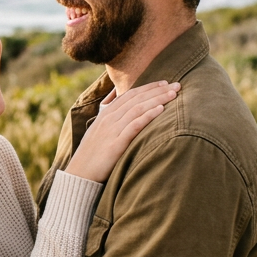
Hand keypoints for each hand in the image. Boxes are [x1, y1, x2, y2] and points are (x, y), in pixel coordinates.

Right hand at [64, 80, 178, 182]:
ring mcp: (112, 130)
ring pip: (138, 109)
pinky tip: (161, 109)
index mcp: (105, 114)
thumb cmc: (92, 154)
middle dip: (157, 90)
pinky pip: (134, 125)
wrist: (80, 173)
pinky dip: (148, 116)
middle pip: (137, 99)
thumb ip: (109, 119)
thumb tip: (118, 107)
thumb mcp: (98, 131)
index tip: (164, 83)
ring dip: (157, 99)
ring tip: (173, 94)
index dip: (148, 87)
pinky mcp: (116, 143)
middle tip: (176, 85)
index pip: (130, 95)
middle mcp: (109, 118)